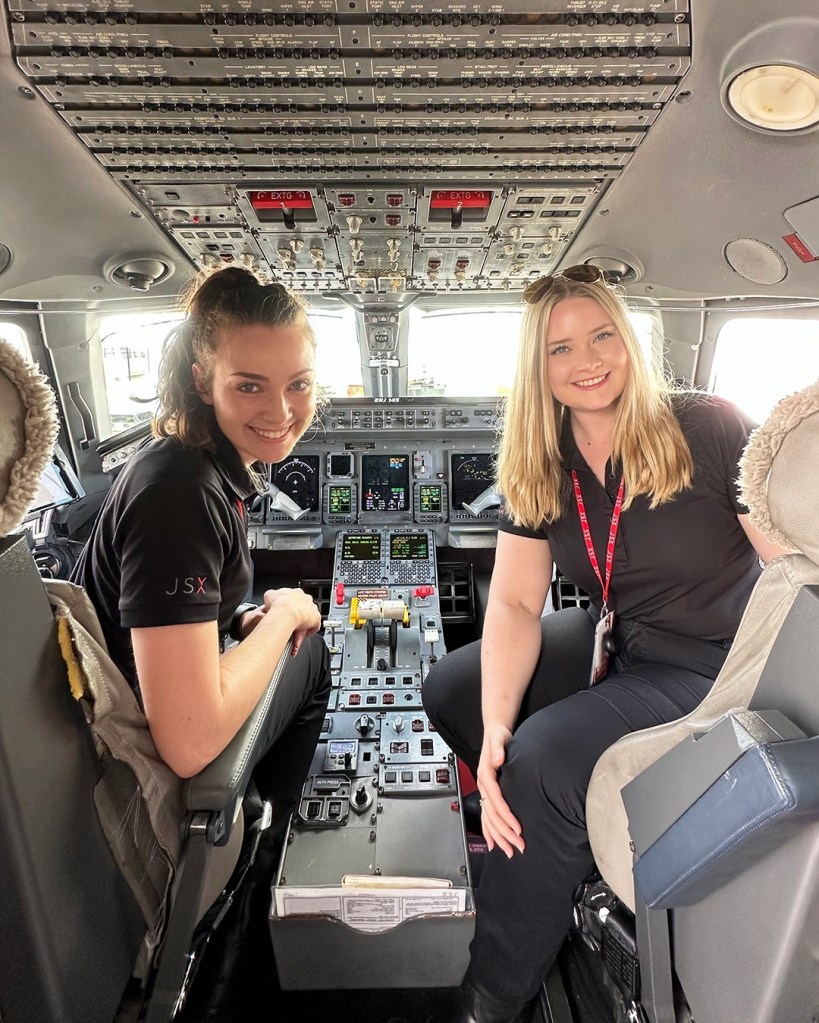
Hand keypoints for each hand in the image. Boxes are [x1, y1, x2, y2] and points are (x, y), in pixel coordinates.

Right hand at [260, 588, 321, 655]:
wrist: (285, 613)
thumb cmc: (277, 605)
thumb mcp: (269, 595)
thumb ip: (272, 595)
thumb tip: (271, 597)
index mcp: (296, 592)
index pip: (295, 598)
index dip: (290, 606)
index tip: (285, 611)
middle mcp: (306, 598)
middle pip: (303, 607)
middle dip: (297, 614)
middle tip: (290, 622)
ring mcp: (312, 608)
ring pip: (308, 617)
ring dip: (302, 624)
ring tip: (294, 632)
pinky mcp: (316, 618)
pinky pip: (314, 626)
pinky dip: (308, 631)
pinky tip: (301, 636)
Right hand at [476, 724, 524, 856]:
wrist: (493, 733)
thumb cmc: (498, 736)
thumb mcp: (499, 738)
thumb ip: (498, 748)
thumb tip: (498, 759)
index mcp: (485, 775)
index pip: (496, 800)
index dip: (506, 815)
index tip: (517, 828)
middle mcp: (483, 785)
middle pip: (492, 814)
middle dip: (504, 832)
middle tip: (518, 846)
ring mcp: (484, 791)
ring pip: (488, 818)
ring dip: (498, 836)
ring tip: (509, 851)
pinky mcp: (487, 793)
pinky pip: (486, 816)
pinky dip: (489, 831)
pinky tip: (493, 843)